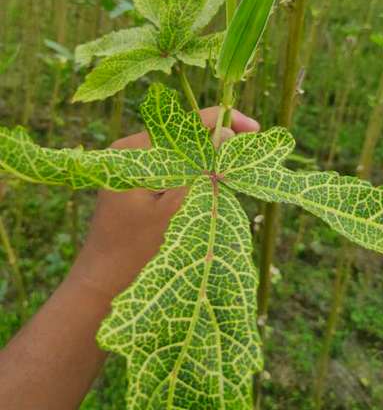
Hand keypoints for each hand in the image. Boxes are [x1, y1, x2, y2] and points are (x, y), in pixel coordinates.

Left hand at [71, 107, 258, 299]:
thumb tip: (226, 134)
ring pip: (181, 156)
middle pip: (185, 137)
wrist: (101, 287)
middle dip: (218, 144)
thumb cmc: (136, 252)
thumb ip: (201, 170)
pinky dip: (195, 177)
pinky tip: (212, 189)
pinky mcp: (137, 188)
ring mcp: (132, 171)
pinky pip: (173, 172)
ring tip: (235, 173)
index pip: (186, 125)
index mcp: (134, 152)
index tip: (254, 129)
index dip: (223, 122)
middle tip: (249, 153)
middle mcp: (130, 154)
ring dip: (208, 163)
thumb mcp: (176, 209)